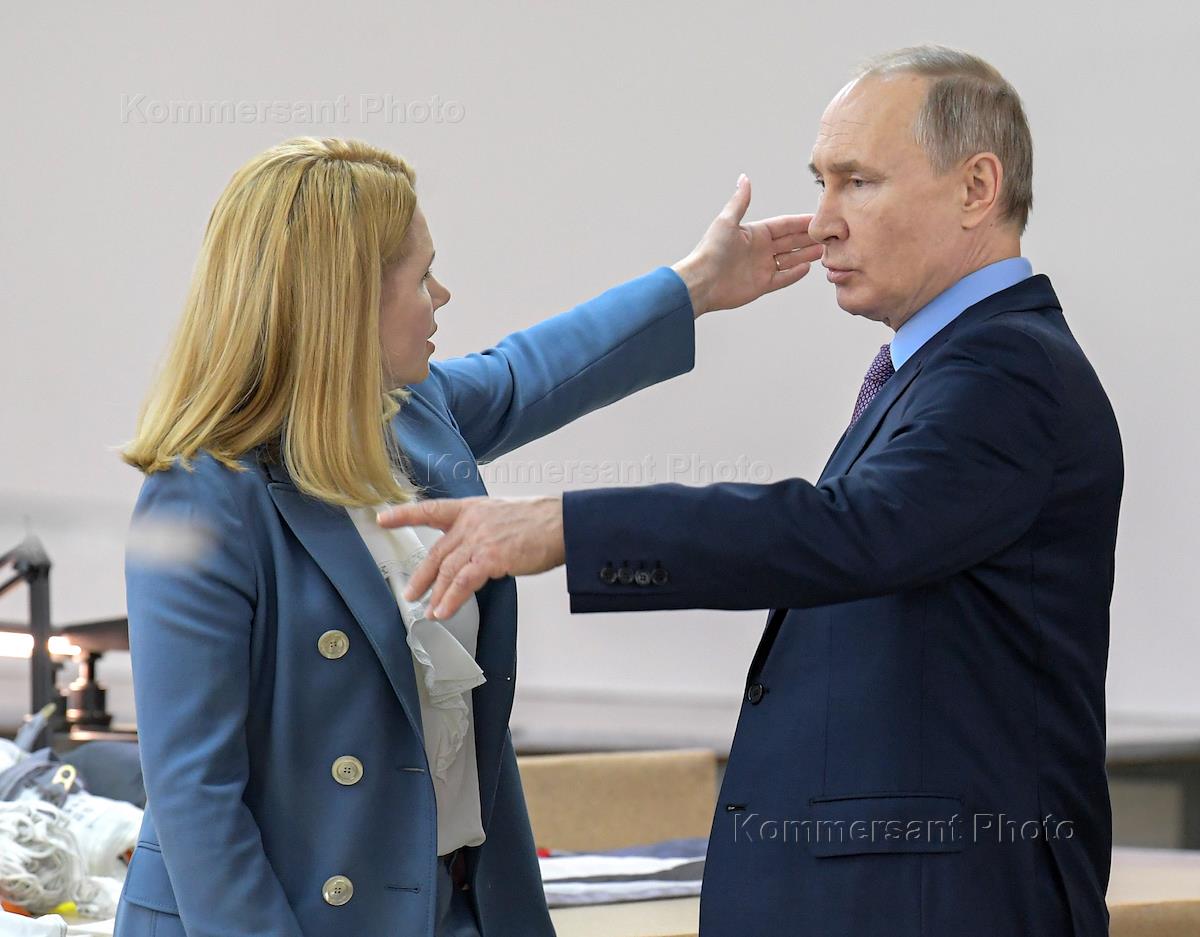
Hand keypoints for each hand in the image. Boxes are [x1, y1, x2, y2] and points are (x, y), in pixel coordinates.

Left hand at [376, 496, 565, 619]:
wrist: (562, 524)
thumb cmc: (540, 522)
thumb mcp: (503, 515)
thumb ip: (483, 530)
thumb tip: (474, 553)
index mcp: (472, 508)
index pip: (432, 510)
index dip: (405, 515)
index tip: (383, 519)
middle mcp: (471, 522)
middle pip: (437, 552)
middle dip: (421, 576)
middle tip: (410, 593)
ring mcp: (480, 539)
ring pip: (448, 570)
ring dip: (436, 594)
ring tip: (430, 611)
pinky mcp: (491, 557)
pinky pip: (464, 582)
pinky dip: (452, 599)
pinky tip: (444, 611)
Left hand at [671, 174, 822, 316]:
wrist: (701, 282)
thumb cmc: (710, 251)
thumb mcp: (727, 222)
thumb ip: (740, 201)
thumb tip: (744, 178)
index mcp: (754, 233)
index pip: (783, 225)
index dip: (800, 222)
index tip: (819, 218)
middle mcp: (759, 250)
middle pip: (790, 242)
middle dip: (808, 238)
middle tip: (829, 235)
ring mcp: (761, 267)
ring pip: (790, 259)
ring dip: (806, 254)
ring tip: (824, 250)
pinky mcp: (760, 285)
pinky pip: (782, 278)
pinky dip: (794, 273)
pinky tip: (808, 268)